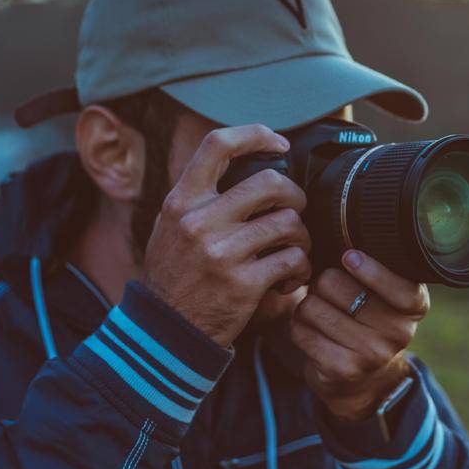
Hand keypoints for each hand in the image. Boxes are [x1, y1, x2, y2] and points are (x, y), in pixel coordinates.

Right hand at [142, 124, 311, 346]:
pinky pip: (293, 260)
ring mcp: (222, 253)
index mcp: (181, 201)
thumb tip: (245, 163)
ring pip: (289, 223)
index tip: (279, 143)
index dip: (255, 135)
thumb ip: (200, 197)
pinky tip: (290, 278)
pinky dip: (301, 268)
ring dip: (302, 237)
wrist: (166, 334)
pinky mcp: (244, 284)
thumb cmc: (176, 276)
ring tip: (294, 250)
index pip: (217, 145)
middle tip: (295, 211)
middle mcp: (199, 222)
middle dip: (295, 196)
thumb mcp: (170, 227)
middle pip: (270, 183)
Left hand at [290, 249, 430, 420]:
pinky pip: (301, 330)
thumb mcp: (385, 295)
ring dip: (307, 305)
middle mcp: (399, 333)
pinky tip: (311, 330)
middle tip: (328, 290)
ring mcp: (372, 354)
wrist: (366, 380)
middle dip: (323, 282)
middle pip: (338, 286)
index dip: (370, 269)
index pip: (398, 287)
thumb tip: (343, 241)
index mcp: (415, 306)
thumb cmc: (369, 319)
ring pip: (313, 307)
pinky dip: (298, 326)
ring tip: (320, 311)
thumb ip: (375, 267)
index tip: (349, 257)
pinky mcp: (342, 369)